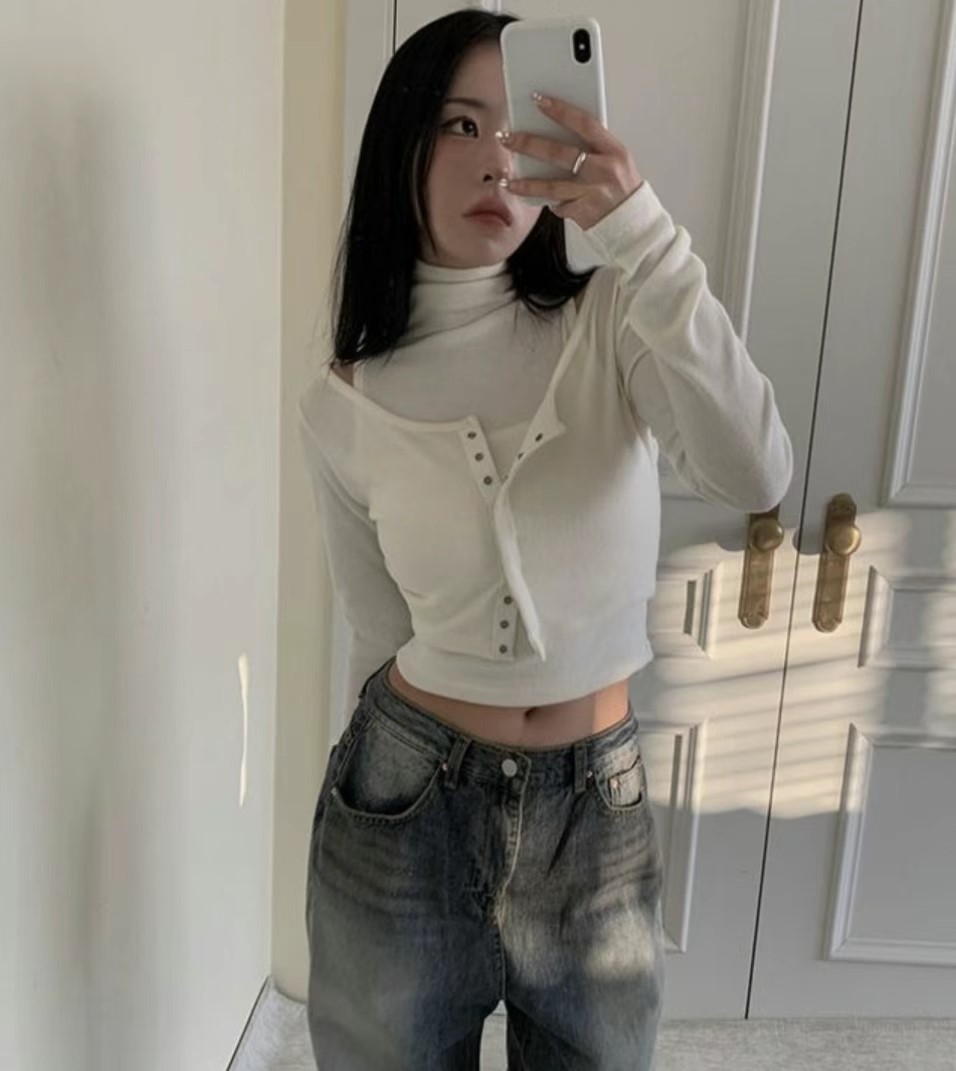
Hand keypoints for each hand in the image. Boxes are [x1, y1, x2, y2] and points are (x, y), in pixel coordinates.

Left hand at [497, 92, 644, 230]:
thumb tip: (559, 131)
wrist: (634, 224)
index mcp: (614, 150)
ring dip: (525, 184)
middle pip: (558, 153)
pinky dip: (550, 203)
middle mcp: (603, 170)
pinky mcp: (583, 212)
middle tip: (506, 137)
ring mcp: (592, 193)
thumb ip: (594, 147)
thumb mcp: (617, 161)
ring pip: (550, 186)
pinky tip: (541, 200)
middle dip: (528, 144)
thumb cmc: (623, 188)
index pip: (584, 123)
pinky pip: (559, 206)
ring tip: (506, 181)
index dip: (560, 110)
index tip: (538, 99)